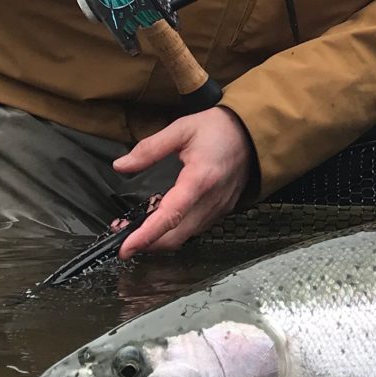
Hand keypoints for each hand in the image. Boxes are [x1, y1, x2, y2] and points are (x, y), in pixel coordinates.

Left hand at [112, 107, 253, 257]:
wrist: (254, 134)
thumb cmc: (220, 129)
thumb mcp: (182, 129)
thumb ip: (150, 149)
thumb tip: (121, 165)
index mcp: (200, 179)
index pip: (170, 216)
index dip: (145, 236)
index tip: (125, 248)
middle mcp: (211, 200)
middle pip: (175, 237)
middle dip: (146, 243)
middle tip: (122, 236)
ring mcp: (218, 209)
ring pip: (184, 237)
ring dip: (158, 238)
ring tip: (137, 225)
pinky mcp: (221, 211)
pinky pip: (194, 229)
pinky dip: (174, 230)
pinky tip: (162, 215)